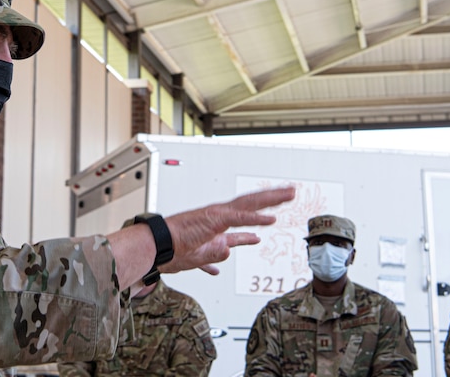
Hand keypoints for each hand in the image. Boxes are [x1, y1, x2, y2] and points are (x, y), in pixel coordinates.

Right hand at [160, 187, 294, 273]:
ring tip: (288, 195)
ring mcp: (218, 215)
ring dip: (270, 199)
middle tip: (290, 192)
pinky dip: (255, 219)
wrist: (159, 247)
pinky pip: (238, 218)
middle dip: (272, 198)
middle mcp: (220, 215)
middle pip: (252, 204)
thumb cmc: (174, 251)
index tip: (273, 213)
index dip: (260, 213)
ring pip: (249, 204)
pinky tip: (270, 219)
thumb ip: (216, 255)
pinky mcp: (214, 220)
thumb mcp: (202, 257)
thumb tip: (228, 254)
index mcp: (218, 223)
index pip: (244, 214)